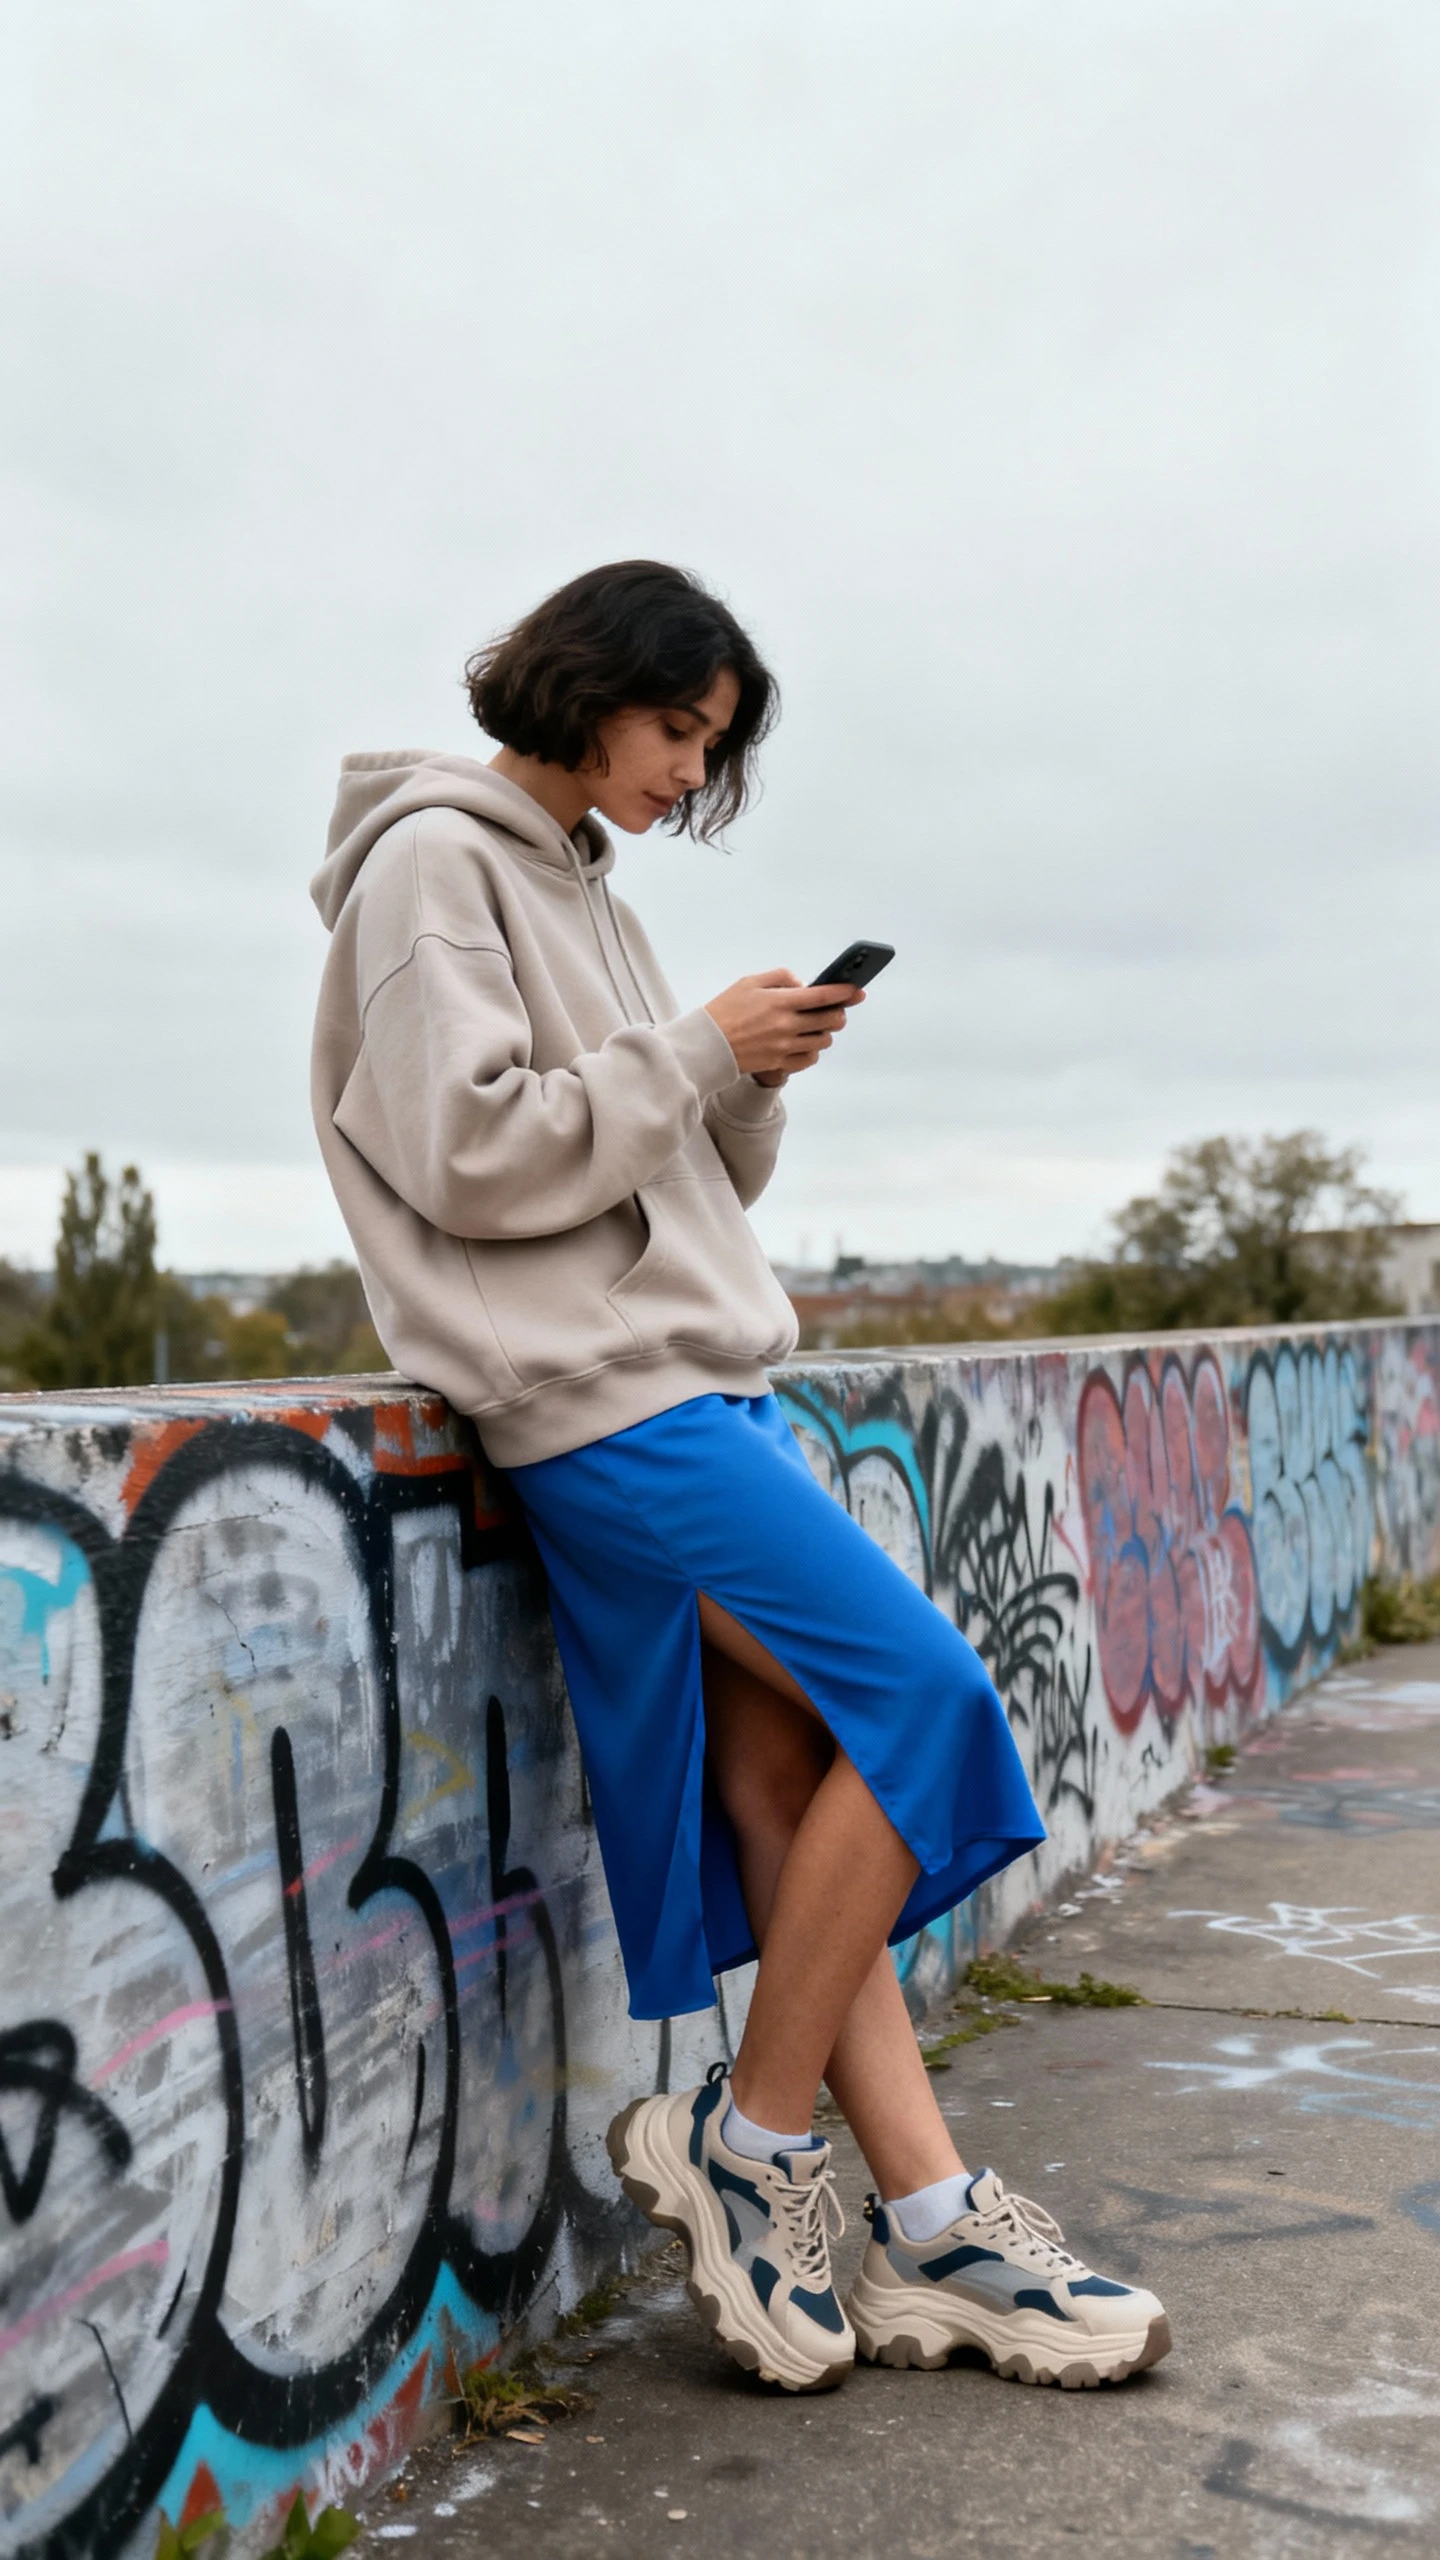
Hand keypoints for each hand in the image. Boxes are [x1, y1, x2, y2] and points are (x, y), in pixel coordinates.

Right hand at [705, 969, 864, 1084]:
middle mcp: (786, 1025)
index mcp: (780, 1001)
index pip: (823, 996)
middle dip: (840, 1013)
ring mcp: (784, 1046)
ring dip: (826, 1031)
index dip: (844, 992)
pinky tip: (806, 1043)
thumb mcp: (750, 982)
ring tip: (817, 1025)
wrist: (707, 1044)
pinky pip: (810, 1059)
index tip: (856, 990)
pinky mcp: (780, 1063)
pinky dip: (813, 1050)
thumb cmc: (726, 1009)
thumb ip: (781, 977)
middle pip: (831, 1020)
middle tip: (837, 1009)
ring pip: (824, 1040)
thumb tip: (804, 984)